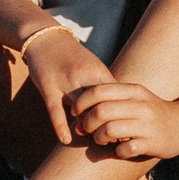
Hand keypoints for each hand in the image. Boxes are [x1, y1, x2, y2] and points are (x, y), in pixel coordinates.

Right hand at [22, 30, 116, 144]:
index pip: (116, 96)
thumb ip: (106, 85)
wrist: (46, 38)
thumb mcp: (93, 66)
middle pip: (101, 103)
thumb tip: (122, 105)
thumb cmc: (73, 56)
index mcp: (99, 71)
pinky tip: (66, 139)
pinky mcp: (48, 87)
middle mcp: (85, 76)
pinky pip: (55, 109)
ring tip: (97, 141)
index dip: (123, 113)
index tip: (132, 127)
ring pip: (80, 108)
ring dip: (88, 125)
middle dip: (109, 121)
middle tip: (118, 139)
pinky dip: (61, 125)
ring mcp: (66, 82)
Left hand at [62, 81, 178, 160]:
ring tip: (102, 140)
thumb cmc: (149, 113)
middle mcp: (141, 105)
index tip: (76, 113)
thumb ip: (108, 100)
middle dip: (87, 123)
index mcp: (134, 91)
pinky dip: (118, 152)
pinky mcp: (153, 143)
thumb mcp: (134, 98)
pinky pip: (124, 149)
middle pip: (100, 111)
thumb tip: (76, 111)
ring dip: (99, 139)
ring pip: (109, 131)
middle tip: (87, 130)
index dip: (80, 103)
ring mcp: (148, 125)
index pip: (98, 91)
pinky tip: (121, 149)